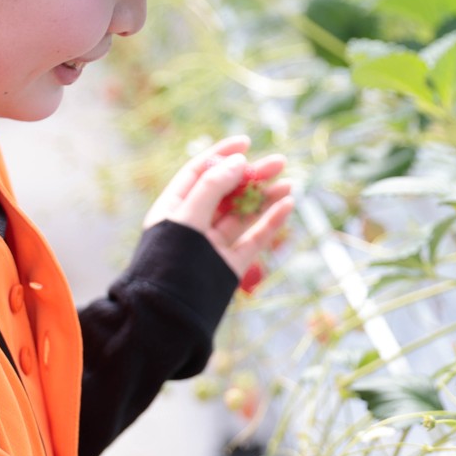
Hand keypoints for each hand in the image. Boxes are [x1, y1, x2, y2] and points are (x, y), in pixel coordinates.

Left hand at [142, 136, 293, 289]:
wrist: (167, 314)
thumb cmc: (168, 262)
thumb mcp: (187, 217)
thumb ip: (212, 188)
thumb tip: (239, 161)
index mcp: (174, 208)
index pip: (199, 173)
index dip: (222, 155)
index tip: (246, 142)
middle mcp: (194, 224)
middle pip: (226, 191)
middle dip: (252, 175)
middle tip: (279, 162)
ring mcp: (213, 245)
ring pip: (243, 214)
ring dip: (265, 197)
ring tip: (288, 182)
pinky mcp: (230, 264)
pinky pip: (253, 239)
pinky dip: (270, 222)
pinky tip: (286, 206)